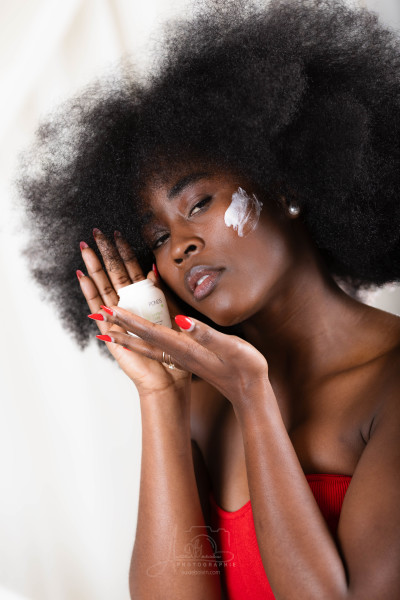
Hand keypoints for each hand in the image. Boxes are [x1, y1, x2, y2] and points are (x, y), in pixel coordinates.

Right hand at [77, 230, 189, 396]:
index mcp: (143, 302)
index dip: (124, 253)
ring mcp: (117, 318)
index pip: (131, 272)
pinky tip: (82, 276)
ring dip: (93, 267)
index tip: (117, 234)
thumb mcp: (171, 314)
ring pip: (102, 287)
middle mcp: (127, 307)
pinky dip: (89, 292)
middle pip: (113, 275)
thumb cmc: (172, 350)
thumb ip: (161, 292)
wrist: (167, 377)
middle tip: (95, 232)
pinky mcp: (110, 331)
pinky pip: (98, 308)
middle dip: (104, 254)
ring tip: (84, 248)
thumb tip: (153, 269)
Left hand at [92, 305, 269, 409]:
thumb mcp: (231, 348)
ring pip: (147, 344)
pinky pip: (158, 347)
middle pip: (143, 337)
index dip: (129, 319)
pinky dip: (144, 339)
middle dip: (121, 324)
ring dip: (128, 334)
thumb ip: (206, 335)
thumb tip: (181, 320)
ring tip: (109, 327)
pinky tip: (141, 336)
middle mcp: (178, 354)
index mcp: (185, 348)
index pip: (150, 331)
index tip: (109, 308)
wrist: (250, 394)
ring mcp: (181, 358)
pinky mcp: (187, 358)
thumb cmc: (245, 369)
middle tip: (99, 312)